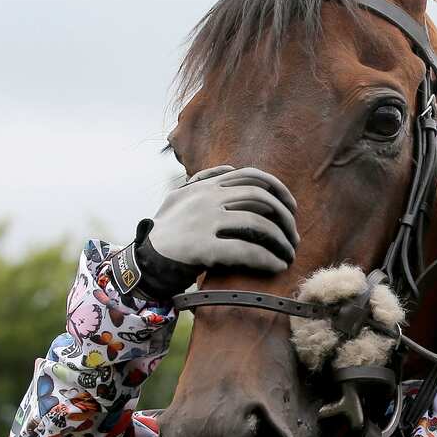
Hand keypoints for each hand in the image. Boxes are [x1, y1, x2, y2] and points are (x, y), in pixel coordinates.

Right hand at [125, 165, 299, 298]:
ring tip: (289, 255)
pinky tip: (277, 267)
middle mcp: (206, 199)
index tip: (291, 206)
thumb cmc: (165, 232)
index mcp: (204, 186)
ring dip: (281, 241)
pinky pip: (246, 251)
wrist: (142, 261)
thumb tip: (229, 170)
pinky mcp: (203, 248)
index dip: (277, 189)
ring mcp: (204, 222)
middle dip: (285, 217)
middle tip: (294, 236)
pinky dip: (267, 259)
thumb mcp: (178, 198)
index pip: (250, 175)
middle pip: (260, 198)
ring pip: (258, 225)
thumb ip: (203, 180)